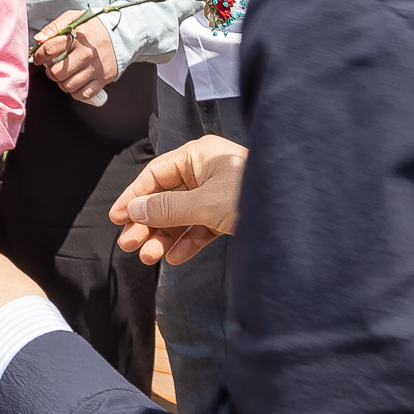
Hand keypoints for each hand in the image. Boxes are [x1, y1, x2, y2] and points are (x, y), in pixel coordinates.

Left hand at [33, 14, 117, 102]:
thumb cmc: (94, 28)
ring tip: (64, 75)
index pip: (49, 49)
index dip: (38, 56)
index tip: (38, 58)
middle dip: (50, 72)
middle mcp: (86, 54)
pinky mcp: (103, 79)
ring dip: (62, 82)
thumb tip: (38, 40)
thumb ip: (54, 27)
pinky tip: (75, 82)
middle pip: (57, 72)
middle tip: (53, 68)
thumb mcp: (74, 18)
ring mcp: (95, 68)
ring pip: (68, 85)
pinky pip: (82, 94)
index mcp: (78, 36)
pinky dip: (75, 91)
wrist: (122, 35)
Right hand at [107, 135, 244, 265]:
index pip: (155, 174)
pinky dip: (188, 242)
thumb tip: (134, 211)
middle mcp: (206, 172)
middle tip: (128, 244)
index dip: (133, 197)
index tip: (116, 217)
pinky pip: (200, 227)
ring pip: (181, 215)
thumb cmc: (254, 196)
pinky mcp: (228, 214)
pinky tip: (176, 257)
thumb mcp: (205, 203)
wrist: (298, 215)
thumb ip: (167, 208)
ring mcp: (217, 194)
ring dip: (163, 237)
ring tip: (149, 256)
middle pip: (165, 197)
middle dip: (147, 222)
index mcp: (199, 156)